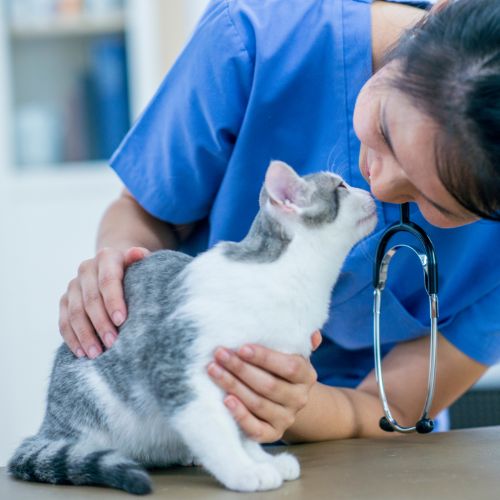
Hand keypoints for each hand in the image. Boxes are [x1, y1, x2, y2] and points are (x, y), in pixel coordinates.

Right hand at [59, 246, 149, 357]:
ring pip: (74, 313)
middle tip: (113, 343)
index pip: (107, 280)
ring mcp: (73, 285)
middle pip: (91, 300)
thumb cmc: (134, 270)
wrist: (115, 266)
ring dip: (85, 335)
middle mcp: (86, 269)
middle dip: (101, 323)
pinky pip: (64, 322)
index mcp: (106, 257)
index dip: (113, 301)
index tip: (121, 320)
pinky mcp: (64, 300)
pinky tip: (82, 353)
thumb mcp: (140, 264)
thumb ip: (140, 260)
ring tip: (96, 353)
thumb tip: (140, 254)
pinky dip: (72, 339)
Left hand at [207, 331, 321, 442]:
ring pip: (258, 404)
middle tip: (219, 354)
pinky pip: (255, 429)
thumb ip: (299, 340)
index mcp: (306, 375)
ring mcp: (286, 418)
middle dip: (240, 368)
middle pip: (269, 385)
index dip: (265, 358)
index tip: (242, 347)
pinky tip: (225, 400)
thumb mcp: (291, 352)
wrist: (286, 400)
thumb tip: (313, 334)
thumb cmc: (280, 368)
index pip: (289, 367)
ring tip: (214, 370)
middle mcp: (299, 399)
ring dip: (233, 386)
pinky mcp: (272, 434)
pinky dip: (240, 415)